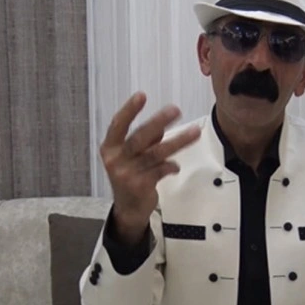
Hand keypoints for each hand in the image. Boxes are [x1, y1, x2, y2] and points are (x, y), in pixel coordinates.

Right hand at [100, 92, 200, 245]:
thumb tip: (161, 126)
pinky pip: (161, 170)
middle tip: (175, 110)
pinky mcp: (140, 185)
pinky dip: (171, 166)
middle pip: (140, 137)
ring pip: (156, 153)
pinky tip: (175, 166)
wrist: (128, 209)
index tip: (141, 95)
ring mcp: (127, 173)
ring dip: (177, 141)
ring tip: (194, 132)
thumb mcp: (132, 156)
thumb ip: (145, 140)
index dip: (129, 110)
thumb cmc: (130, 176)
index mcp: (110, 147)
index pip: (118, 124)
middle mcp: (116, 159)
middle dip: (158, 121)